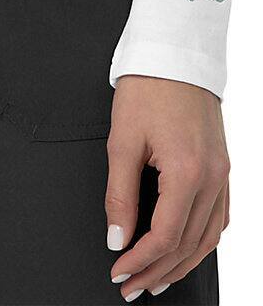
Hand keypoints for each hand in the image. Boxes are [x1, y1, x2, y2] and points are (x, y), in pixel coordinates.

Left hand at [105, 76, 229, 301]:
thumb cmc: (146, 90)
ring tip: (155, 279)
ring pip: (208, 237)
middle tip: (131, 287)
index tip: (118, 272)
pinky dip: (200, 241)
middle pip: (188, 244)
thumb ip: (119, 195)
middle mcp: (214, 178)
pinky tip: (183, 249)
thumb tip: (116, 237)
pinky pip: (218, 217)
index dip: (139, 260)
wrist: (174, 56)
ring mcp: (224, 174)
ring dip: (181, 263)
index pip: (165, 235)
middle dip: (158, 271)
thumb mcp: (121, 141)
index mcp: (188, 171)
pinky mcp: (224, 168)